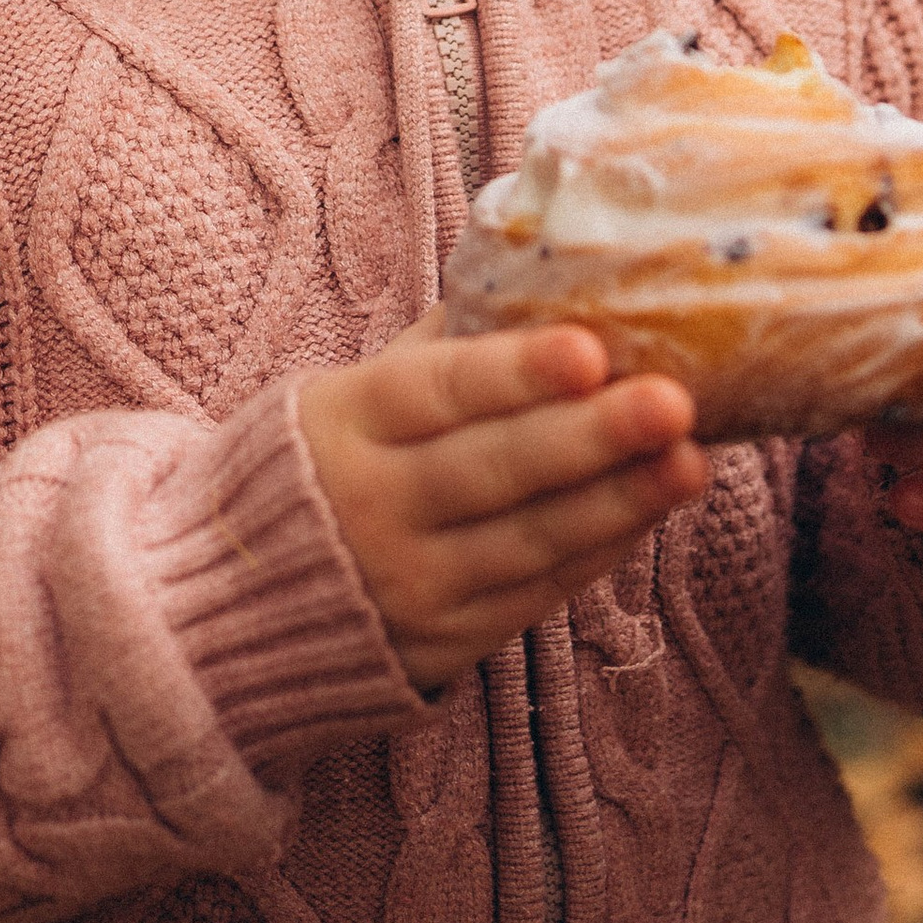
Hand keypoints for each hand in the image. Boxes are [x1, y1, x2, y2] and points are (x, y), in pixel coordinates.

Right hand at [295, 310, 710, 692]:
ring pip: (527, 540)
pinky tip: (650, 507)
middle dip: (588, 437)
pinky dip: (598, 550)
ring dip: (618, 500)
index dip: (511, 372)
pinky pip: (536, 593)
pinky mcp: (445, 643)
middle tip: (671, 402)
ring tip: (690, 460)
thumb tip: (536, 279)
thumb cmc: (317, 465)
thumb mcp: (345, 396)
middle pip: (491, 470)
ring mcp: (411, 583)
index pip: (434, 391)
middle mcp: (373, 505)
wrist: (233, 603)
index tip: (588, 348)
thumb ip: (434, 350)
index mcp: (344, 422)